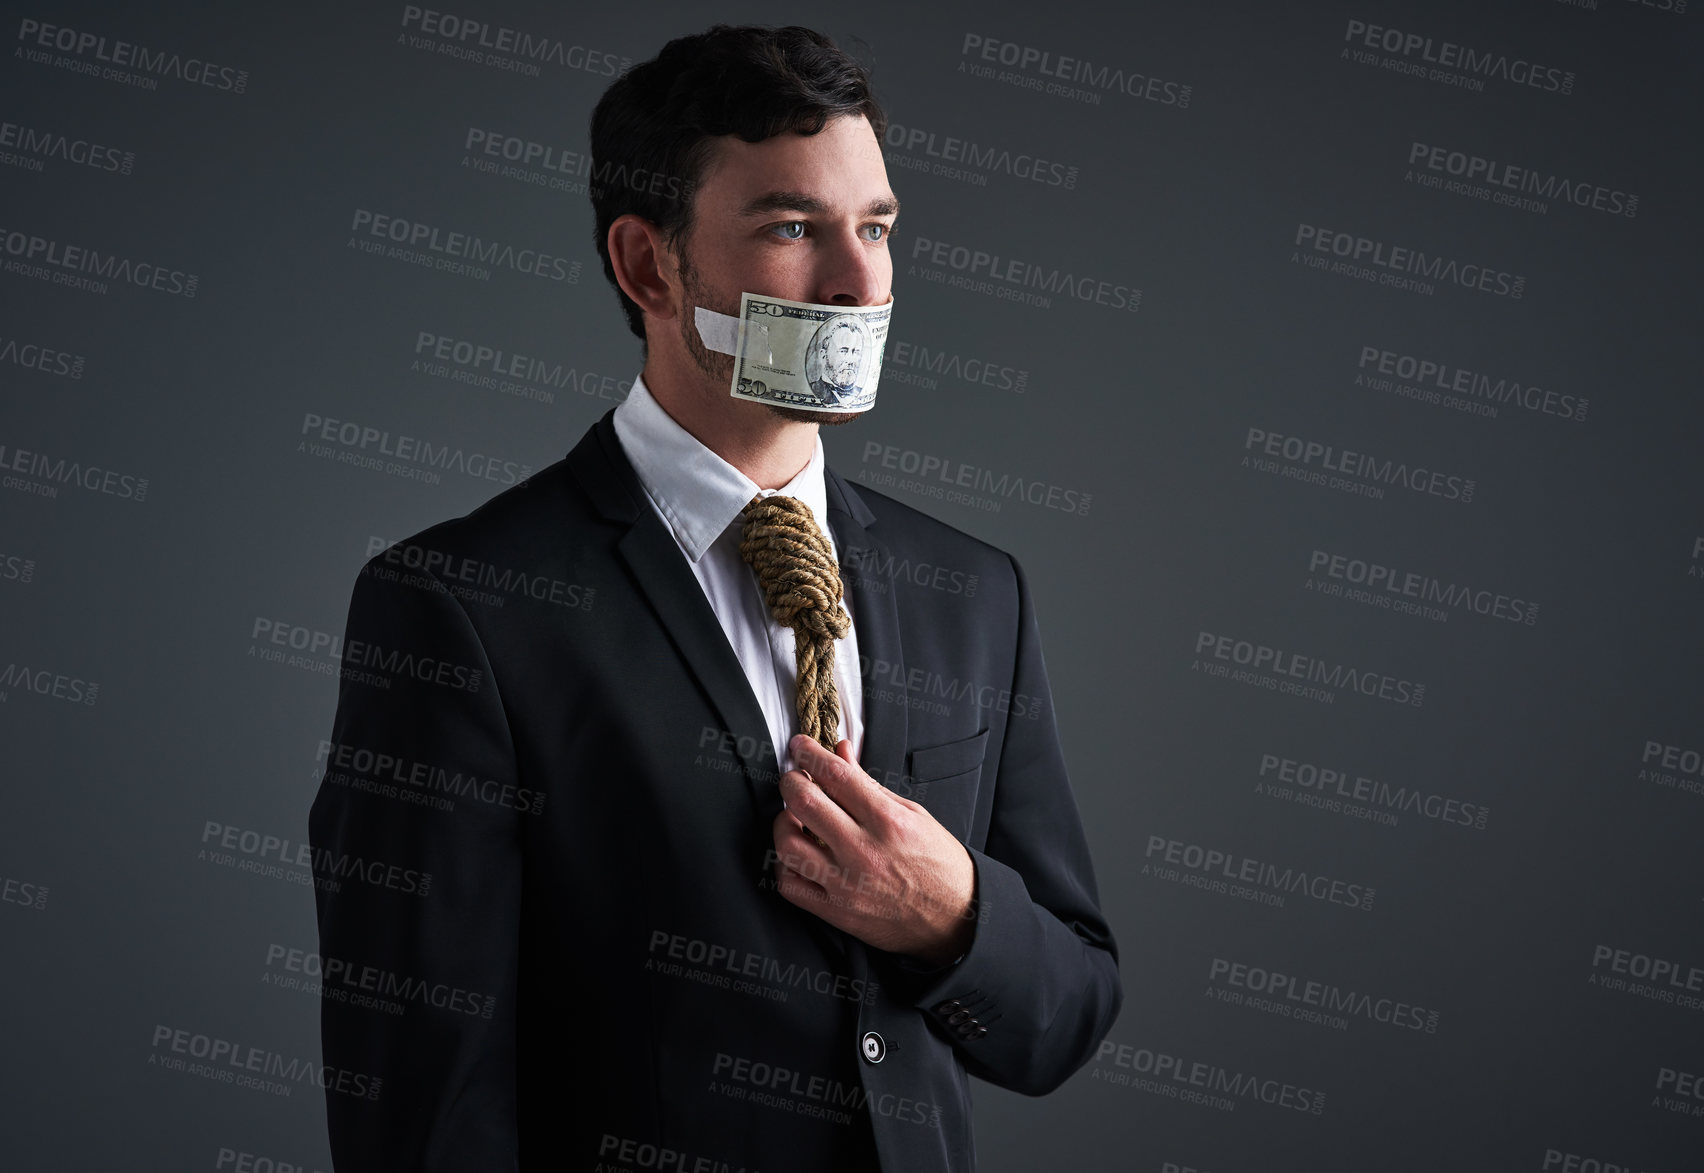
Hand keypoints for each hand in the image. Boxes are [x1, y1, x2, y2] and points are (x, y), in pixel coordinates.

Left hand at [769, 734, 975, 965]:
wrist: (956, 919)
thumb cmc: (939, 864)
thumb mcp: (914, 814)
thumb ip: (870, 784)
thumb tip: (841, 752)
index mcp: (888, 821)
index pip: (835, 774)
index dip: (810, 753)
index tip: (801, 746)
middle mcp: (863, 852)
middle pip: (804, 803)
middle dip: (791, 781)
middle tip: (795, 778)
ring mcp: (846, 884)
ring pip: (788, 844)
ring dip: (784, 822)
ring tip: (795, 816)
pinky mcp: (836, 912)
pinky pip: (790, 885)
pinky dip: (784, 864)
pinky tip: (796, 852)